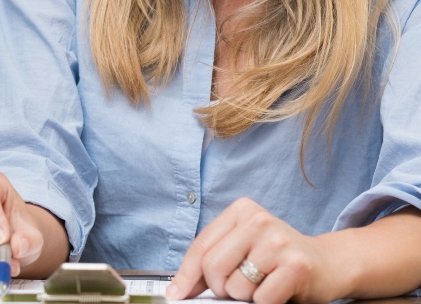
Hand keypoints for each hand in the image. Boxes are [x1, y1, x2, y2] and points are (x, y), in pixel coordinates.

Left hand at [167, 198, 341, 303]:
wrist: (329, 264)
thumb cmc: (279, 259)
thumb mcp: (242, 249)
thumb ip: (211, 262)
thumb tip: (179, 289)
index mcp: (241, 211)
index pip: (200, 246)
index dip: (186, 275)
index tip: (177, 294)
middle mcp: (259, 220)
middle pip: (212, 267)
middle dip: (220, 288)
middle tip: (238, 289)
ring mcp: (278, 241)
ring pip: (235, 286)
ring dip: (245, 296)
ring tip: (263, 284)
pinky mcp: (296, 265)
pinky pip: (261, 299)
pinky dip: (264, 303)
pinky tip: (277, 290)